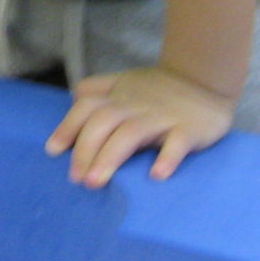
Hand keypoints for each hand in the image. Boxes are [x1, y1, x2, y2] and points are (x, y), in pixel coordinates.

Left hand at [45, 66, 234, 187]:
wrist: (206, 78)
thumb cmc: (159, 89)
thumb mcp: (125, 82)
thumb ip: (98, 89)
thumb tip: (71, 99)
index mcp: (119, 97)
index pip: (87, 106)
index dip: (68, 126)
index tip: (53, 151)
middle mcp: (136, 106)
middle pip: (103, 122)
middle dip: (85, 150)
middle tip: (77, 179)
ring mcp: (162, 117)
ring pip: (131, 133)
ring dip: (111, 157)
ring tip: (96, 182)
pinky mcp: (189, 129)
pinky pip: (177, 143)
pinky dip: (167, 157)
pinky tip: (157, 175)